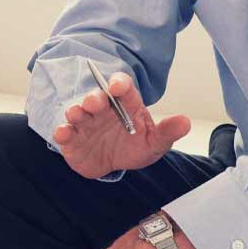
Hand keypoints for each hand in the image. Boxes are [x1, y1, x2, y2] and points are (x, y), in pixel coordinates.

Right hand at [51, 69, 192, 178]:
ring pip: (77, 112)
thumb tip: (185, 122)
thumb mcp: (155, 142)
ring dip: (75, 111)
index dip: (119, 84)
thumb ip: (167, 132)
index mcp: (124, 104)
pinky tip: (64, 133)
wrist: (114, 164)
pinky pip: (64, 133)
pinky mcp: (72, 139)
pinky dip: (62, 131)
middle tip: (94, 102)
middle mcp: (102, 109)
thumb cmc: (135, 146)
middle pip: (96, 97)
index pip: (122, 87)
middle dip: (94, 98)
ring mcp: (85, 123)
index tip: (118, 87)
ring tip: (76, 115)